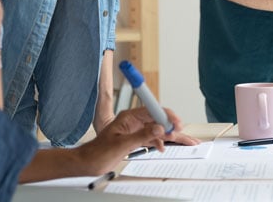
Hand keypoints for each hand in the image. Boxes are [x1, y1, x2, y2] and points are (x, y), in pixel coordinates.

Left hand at [71, 107, 198, 175]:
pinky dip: (160, 142)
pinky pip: (152, 137)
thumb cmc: (98, 152)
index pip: (152, 110)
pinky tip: (163, 147)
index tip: (176, 122)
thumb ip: (141, 136)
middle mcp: (133, 121)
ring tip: (184, 141)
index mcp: (128, 117)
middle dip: (172, 126)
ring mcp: (135, 130)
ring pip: (157, 130)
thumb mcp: (121, 145)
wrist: (88, 162)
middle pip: (158, 120)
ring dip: (169, 136)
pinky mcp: (134, 139)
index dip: (166, 115)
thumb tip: (159, 128)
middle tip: (184, 133)